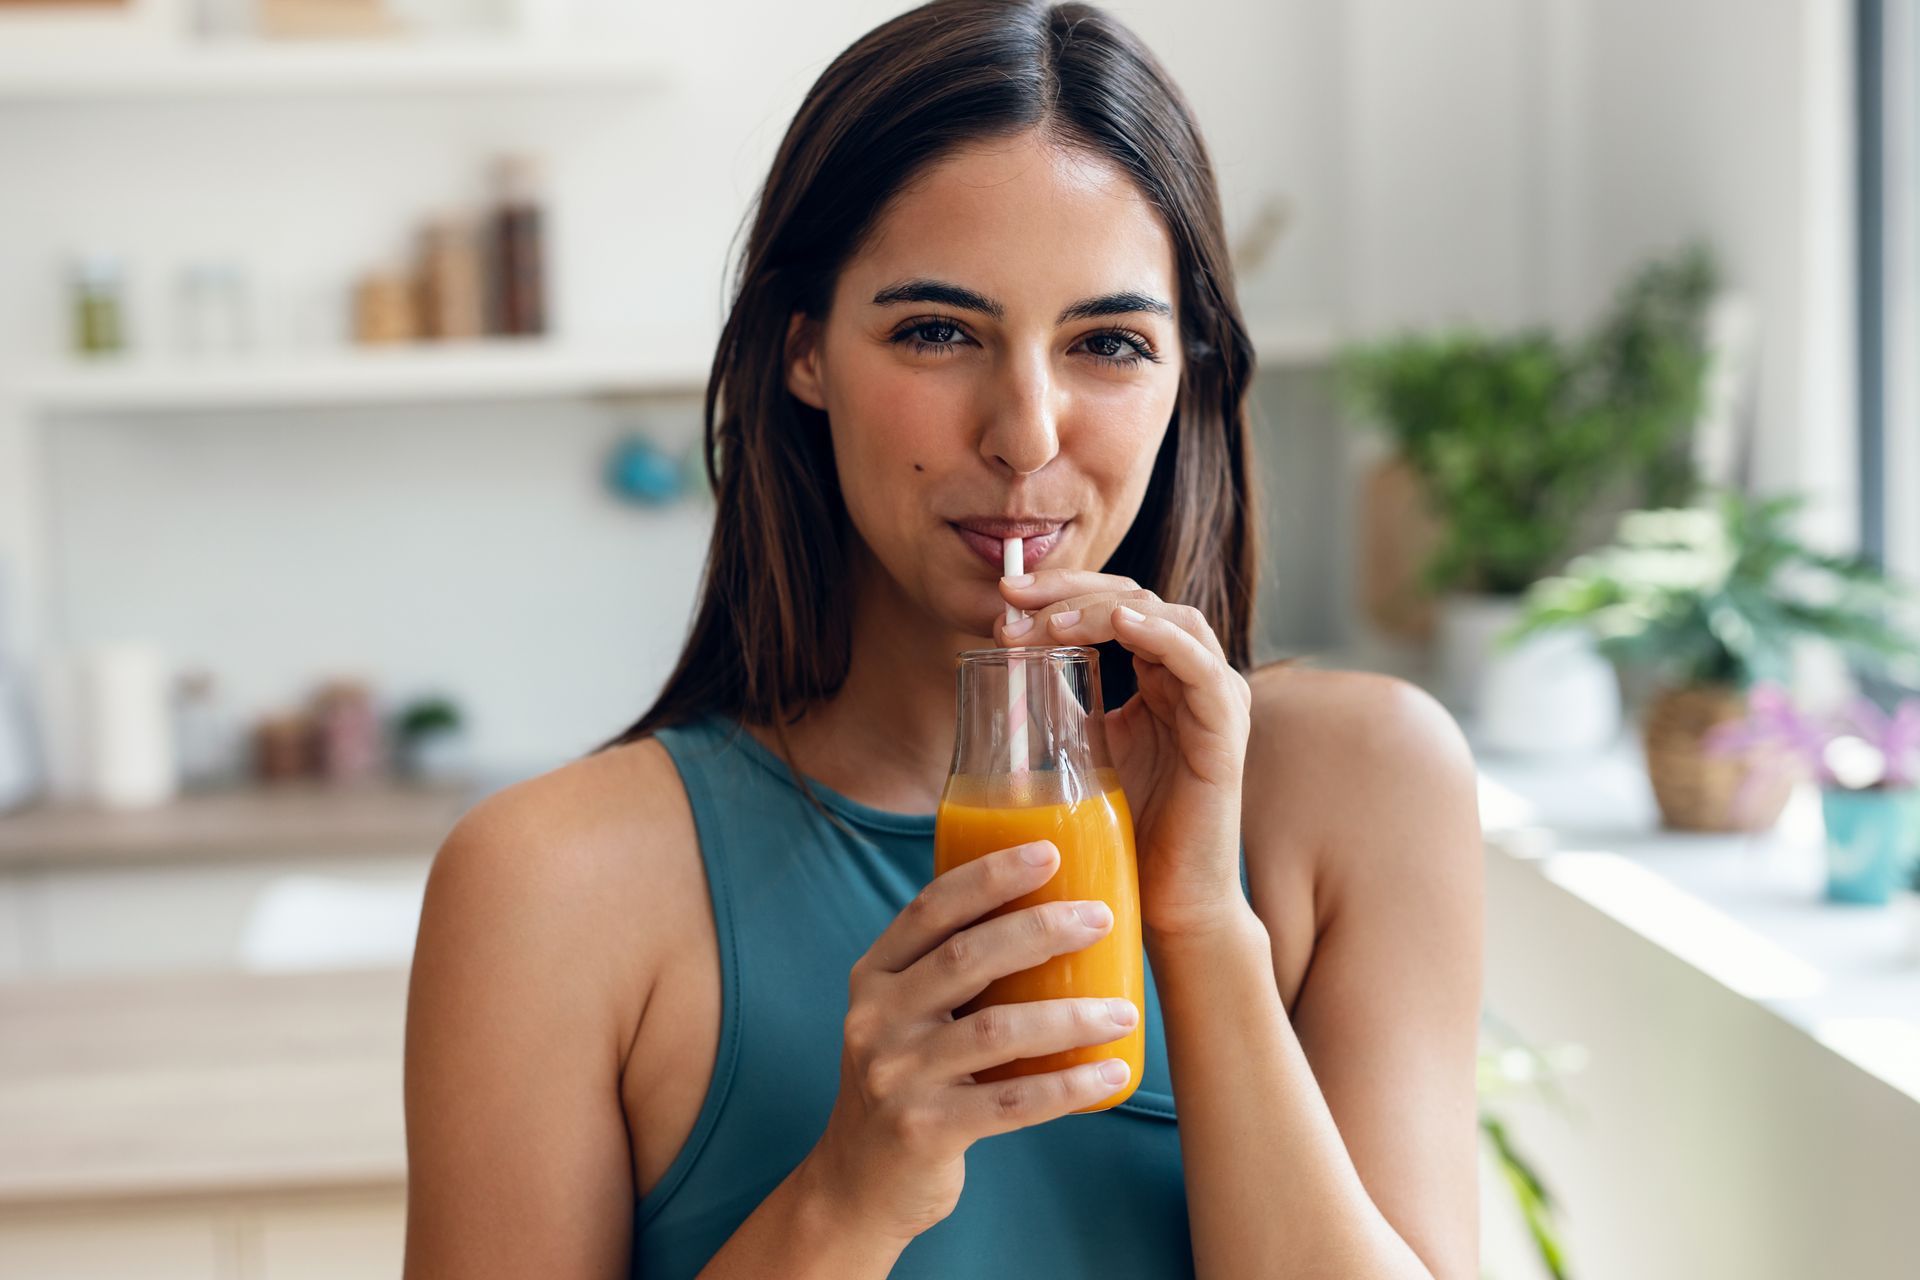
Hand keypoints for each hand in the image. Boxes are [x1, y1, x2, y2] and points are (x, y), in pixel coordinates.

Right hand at [803, 839, 1139, 1241]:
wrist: (858, 1184)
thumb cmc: (907, 1080)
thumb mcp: (906, 1015)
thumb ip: (952, 970)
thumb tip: (1051, 908)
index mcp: (875, 976)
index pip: (930, 908)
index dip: (989, 876)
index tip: (1049, 851)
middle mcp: (876, 1018)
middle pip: (965, 958)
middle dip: (1040, 930)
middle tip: (1101, 918)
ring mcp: (895, 1076)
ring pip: (997, 1031)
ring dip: (1070, 1017)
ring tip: (1124, 1011)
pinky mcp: (923, 1130)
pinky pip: (1010, 1102)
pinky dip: (1067, 1087)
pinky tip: (1111, 1073)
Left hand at [996, 569, 1251, 938]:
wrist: (1167, 901)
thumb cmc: (1127, 832)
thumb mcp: (1082, 751)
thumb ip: (1062, 704)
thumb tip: (1000, 664)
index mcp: (1159, 675)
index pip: (1116, 604)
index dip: (1062, 590)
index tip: (1004, 595)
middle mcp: (1191, 677)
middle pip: (1138, 598)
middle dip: (1072, 590)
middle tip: (1013, 596)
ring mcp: (1214, 700)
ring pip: (1170, 618)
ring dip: (1105, 610)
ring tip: (1051, 622)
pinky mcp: (1226, 732)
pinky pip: (1202, 666)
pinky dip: (1162, 637)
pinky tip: (1120, 625)